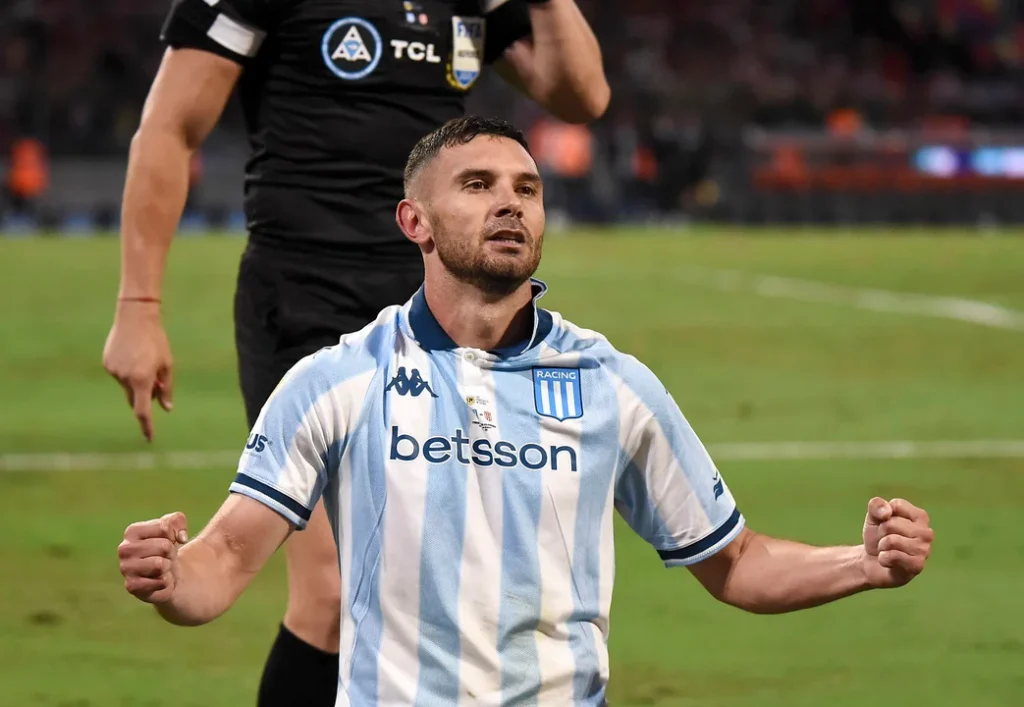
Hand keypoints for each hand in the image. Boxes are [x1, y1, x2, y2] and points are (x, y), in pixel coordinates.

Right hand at [102, 301, 173, 441]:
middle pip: (135, 399)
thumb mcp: (167, 365)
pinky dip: (127, 371)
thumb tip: (166, 408)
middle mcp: (125, 378)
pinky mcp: (106, 363)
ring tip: (143, 358)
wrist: (135, 317)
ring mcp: (113, 371)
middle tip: (156, 380)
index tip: (149, 438)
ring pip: (127, 385)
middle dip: (145, 396)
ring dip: (136, 380)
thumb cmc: (156, 341)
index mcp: (142, 380)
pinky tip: (132, 353)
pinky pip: (119, 374)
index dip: (146, 426)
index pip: (143, 410)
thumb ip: (166, 388)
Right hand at [118, 512, 188, 603]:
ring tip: (161, 566)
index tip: (168, 540)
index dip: (173, 535)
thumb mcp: (176, 526)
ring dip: (167, 566)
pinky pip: (160, 582)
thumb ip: (178, 520)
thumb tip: (182, 537)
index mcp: (132, 531)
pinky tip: (158, 579)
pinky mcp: (132, 586)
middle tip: (164, 556)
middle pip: (164, 546)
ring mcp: (126, 569)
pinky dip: (165, 581)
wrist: (168, 572)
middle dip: (171, 551)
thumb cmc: (168, 545)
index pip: (165, 528)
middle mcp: (124, 549)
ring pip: (161, 565)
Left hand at [862, 497, 932, 588]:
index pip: (896, 505)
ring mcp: (924, 550)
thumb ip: (876, 505)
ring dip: (881, 546)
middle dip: (880, 532)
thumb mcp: (873, 516)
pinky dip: (883, 558)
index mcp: (920, 516)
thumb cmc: (877, 536)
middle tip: (885, 540)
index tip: (885, 523)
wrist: (873, 561)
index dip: (883, 515)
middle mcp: (927, 533)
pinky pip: (892, 556)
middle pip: (890, 524)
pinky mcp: (917, 565)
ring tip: (887, 550)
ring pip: (891, 540)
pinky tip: (888, 561)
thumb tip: (887, 512)